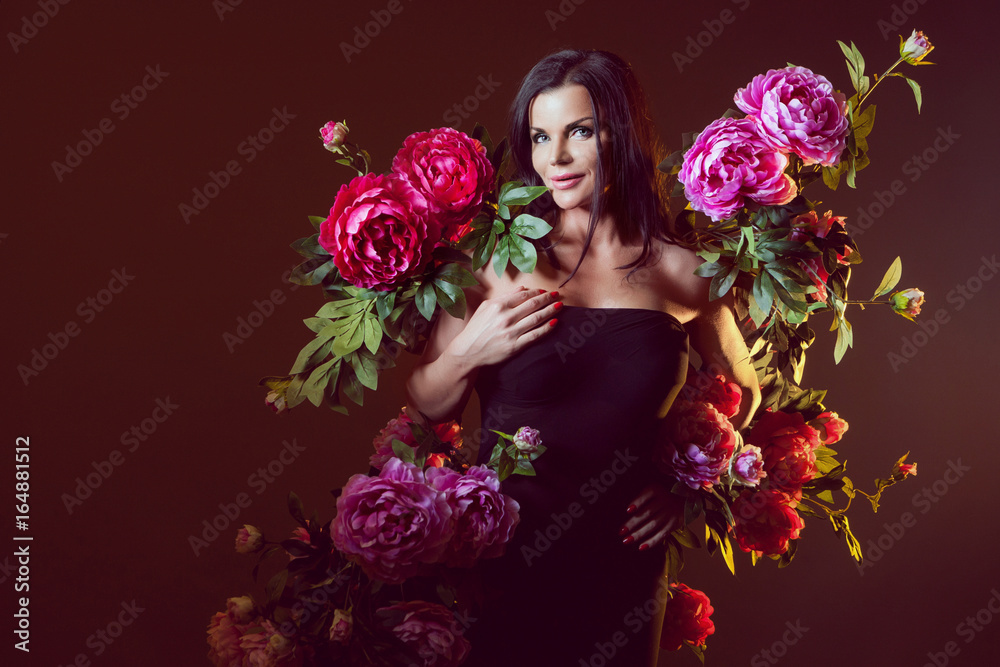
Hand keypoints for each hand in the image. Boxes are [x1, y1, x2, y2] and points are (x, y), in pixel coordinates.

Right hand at [446, 286, 561, 368]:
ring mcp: (511, 333)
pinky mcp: (514, 346)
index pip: (523, 296)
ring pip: (536, 318)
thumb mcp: (486, 308)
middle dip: (548, 298)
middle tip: (557, 295)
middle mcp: (505, 318)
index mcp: (498, 306)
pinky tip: (554, 322)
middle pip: (533, 305)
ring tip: (559, 306)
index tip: (545, 291)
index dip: (537, 292)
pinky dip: (546, 328)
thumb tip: (522, 288)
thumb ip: (504, 297)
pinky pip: (534, 335)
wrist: (468, 351)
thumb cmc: (476, 328)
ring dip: (550, 311)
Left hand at [620, 482, 683, 550]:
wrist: (687, 498)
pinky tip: (641, 547)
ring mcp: (670, 513)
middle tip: (621, 532)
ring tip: (626, 540)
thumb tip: (626, 512)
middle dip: (633, 523)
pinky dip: (652, 541)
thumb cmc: (663, 494)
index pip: (645, 495)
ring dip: (639, 534)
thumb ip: (642, 498)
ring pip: (653, 525)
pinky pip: (662, 534)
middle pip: (647, 513)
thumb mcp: (654, 489)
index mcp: (656, 490)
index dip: (637, 502)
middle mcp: (664, 500)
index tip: (628, 510)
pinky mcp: (675, 523)